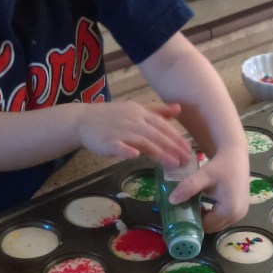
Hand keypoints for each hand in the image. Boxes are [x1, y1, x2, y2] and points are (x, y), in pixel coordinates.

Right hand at [77, 102, 191, 165]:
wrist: (84, 119)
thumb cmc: (112, 116)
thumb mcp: (136, 110)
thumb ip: (157, 111)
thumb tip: (179, 108)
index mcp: (141, 113)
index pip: (163, 126)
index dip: (177, 138)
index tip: (189, 150)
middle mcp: (133, 121)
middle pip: (156, 134)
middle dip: (173, 147)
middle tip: (186, 160)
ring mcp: (120, 131)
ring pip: (142, 141)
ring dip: (159, 152)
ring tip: (172, 164)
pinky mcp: (107, 141)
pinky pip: (118, 146)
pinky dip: (126, 150)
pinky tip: (135, 157)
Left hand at [168, 149, 249, 231]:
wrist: (236, 155)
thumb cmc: (221, 165)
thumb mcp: (203, 175)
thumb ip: (188, 187)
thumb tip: (172, 200)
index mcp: (230, 210)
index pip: (206, 225)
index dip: (193, 222)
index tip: (181, 214)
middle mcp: (237, 215)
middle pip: (213, 227)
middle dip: (199, 221)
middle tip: (186, 210)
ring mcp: (241, 214)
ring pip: (218, 224)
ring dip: (206, 218)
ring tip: (194, 207)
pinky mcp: (240, 210)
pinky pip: (223, 219)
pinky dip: (213, 215)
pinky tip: (205, 204)